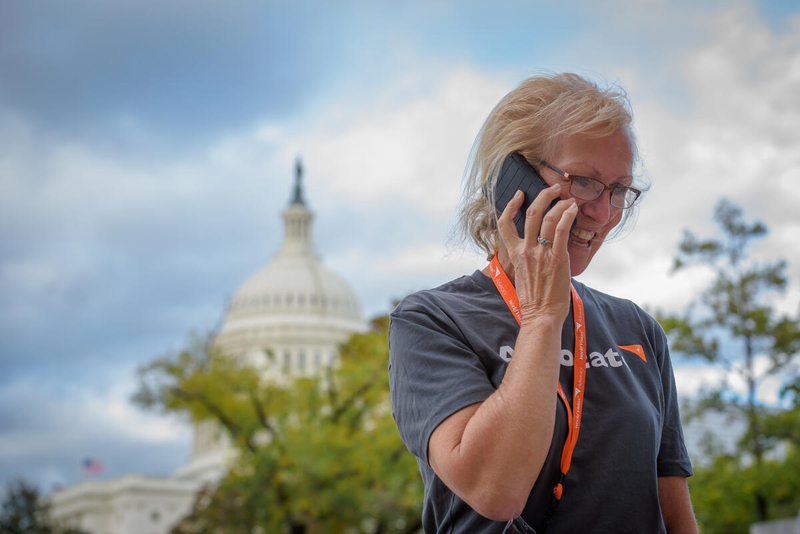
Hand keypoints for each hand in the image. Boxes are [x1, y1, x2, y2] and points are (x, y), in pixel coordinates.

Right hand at [496, 186, 577, 325]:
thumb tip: (536, 251)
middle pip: (532, 213)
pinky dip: (567, 216)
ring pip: (548, 218)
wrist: (540, 315)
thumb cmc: (533, 300)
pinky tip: (573, 210)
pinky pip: (561, 231)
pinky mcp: (557, 258)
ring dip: (560, 204)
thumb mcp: (522, 275)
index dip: (510, 205)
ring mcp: (541, 253)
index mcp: (515, 253)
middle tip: (554, 188)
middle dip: (544, 195)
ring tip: (569, 200)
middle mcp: (526, 250)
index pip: (504, 223)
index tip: (520, 195)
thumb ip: (526, 259)